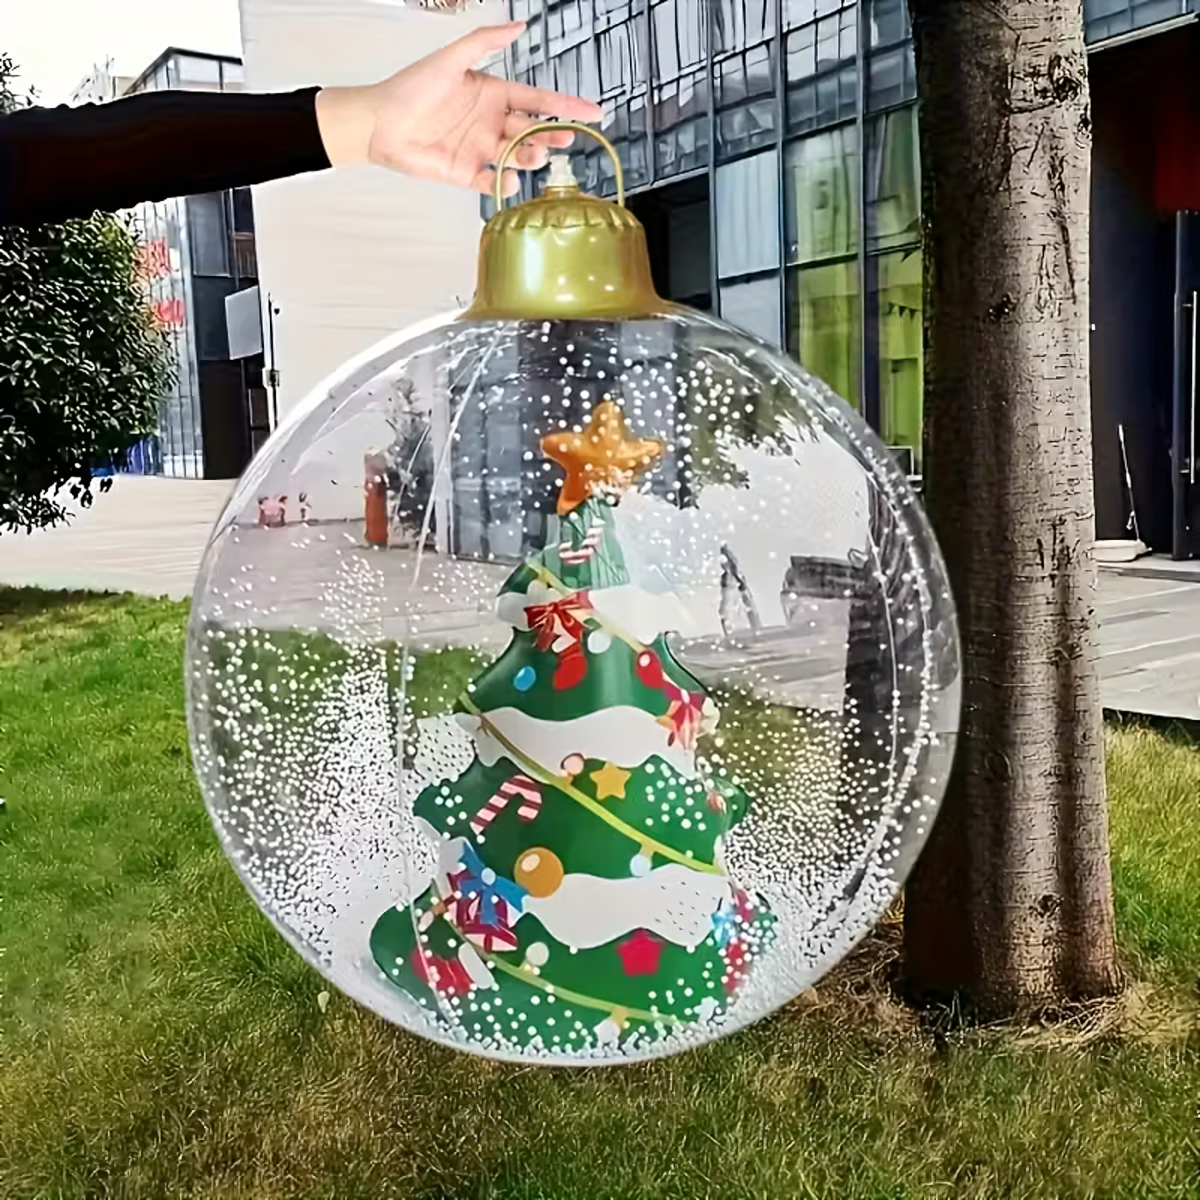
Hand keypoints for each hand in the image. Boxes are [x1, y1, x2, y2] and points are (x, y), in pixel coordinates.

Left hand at [314, 22, 602, 195]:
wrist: (378, 123)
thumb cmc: (410, 88)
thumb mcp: (451, 58)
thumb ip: (485, 42)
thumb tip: (518, 25)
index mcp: (493, 94)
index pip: (539, 101)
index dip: (566, 106)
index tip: (593, 111)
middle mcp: (491, 123)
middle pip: (533, 132)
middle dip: (552, 136)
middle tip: (564, 139)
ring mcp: (481, 149)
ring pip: (518, 157)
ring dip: (530, 157)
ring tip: (534, 154)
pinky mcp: (466, 173)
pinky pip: (492, 182)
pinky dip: (503, 183)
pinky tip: (507, 178)